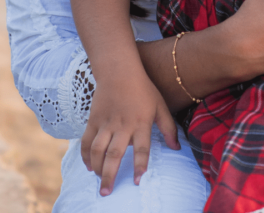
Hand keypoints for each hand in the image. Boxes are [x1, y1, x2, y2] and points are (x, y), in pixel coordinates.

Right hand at [81, 70, 178, 195]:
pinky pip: (86, 141)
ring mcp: (106, 122)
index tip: (137, 181)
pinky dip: (85, 155)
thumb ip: (168, 127)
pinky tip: (89, 166)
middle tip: (107, 193)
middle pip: (115, 154)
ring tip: (99, 180)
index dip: (140, 165)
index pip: (141, 148)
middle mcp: (123, 125)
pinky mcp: (93, 120)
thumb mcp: (160, 105)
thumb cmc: (143, 89)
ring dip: (97, 168)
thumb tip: (177, 148)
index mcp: (141, 122)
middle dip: (110, 175)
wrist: (119, 71)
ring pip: (98, 150)